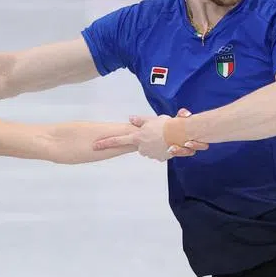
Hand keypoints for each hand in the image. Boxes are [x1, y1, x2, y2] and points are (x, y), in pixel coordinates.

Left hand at [92, 108, 207, 159]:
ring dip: (153, 144)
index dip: (106, 143)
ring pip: (148, 149)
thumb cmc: (166, 125)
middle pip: (138, 145)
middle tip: (155, 133)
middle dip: (144, 141)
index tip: (96, 146)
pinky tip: (167, 143)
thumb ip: (139, 121)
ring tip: (162, 137)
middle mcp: (141, 147)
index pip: (117, 140)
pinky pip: (157, 153)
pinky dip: (161, 149)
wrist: (180, 134)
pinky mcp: (158, 158)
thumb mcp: (151, 120)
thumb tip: (130, 119)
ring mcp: (150, 154)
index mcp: (136, 137)